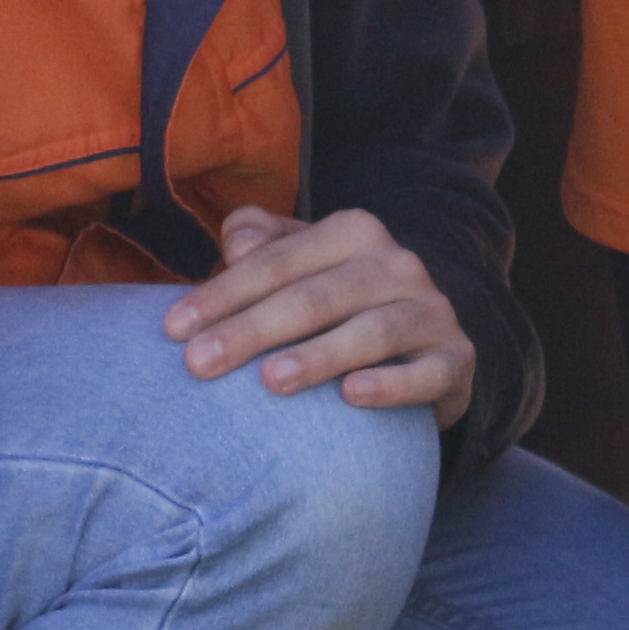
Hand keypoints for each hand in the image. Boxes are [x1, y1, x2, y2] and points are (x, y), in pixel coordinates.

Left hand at [161, 204, 472, 410]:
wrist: (424, 346)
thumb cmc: (337, 306)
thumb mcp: (299, 266)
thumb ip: (262, 245)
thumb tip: (236, 244)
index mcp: (354, 232)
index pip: (278, 262)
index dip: (223, 294)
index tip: (172, 331)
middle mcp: (398, 264)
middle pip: (316, 296)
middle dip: (252, 329)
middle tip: (199, 364)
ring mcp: (432, 311)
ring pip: (372, 331)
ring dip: (319, 355)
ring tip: (270, 381)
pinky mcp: (456, 359)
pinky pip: (426, 373)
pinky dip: (391, 384)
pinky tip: (352, 396)